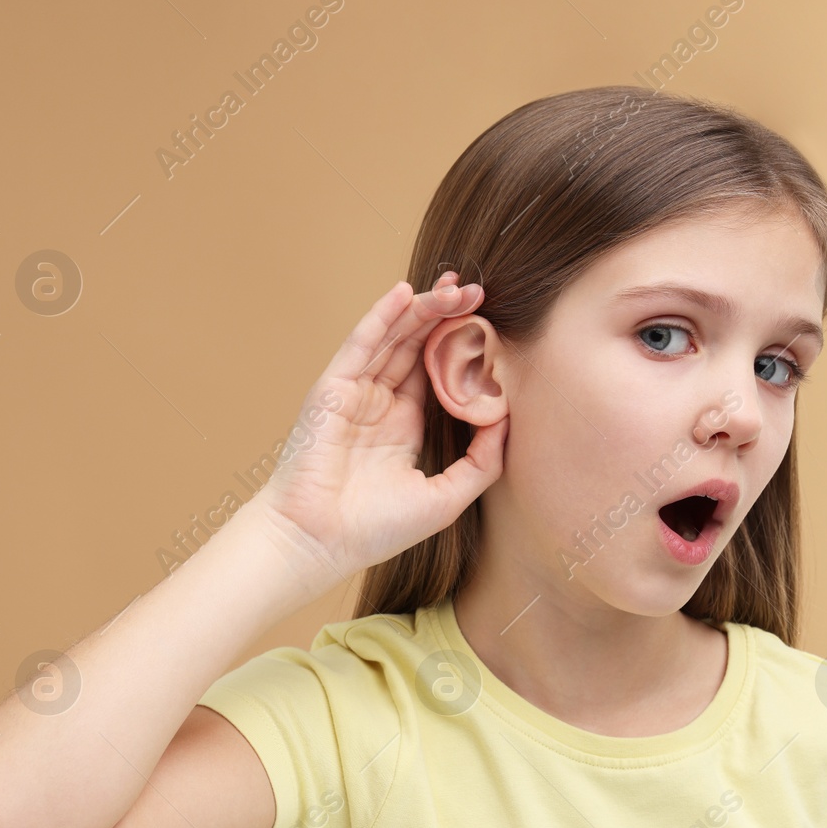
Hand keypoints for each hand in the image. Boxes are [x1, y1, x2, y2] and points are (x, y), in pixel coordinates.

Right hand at [246, 273, 509, 591]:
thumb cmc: (374, 530)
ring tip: (453, 284)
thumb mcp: (446, 498)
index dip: (459, 346)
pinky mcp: (332, 389)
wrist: (318, 542)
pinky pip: (360, 345)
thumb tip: (508, 419)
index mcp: (402, 427)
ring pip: (392, 339)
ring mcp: (354, 394)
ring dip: (421, 309)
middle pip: (416, 347)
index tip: (489, 322)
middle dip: (445, 316)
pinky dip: (381, 317)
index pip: (435, 373)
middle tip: (476, 289)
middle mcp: (378, 405)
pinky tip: (404, 293)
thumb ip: (482, 462)